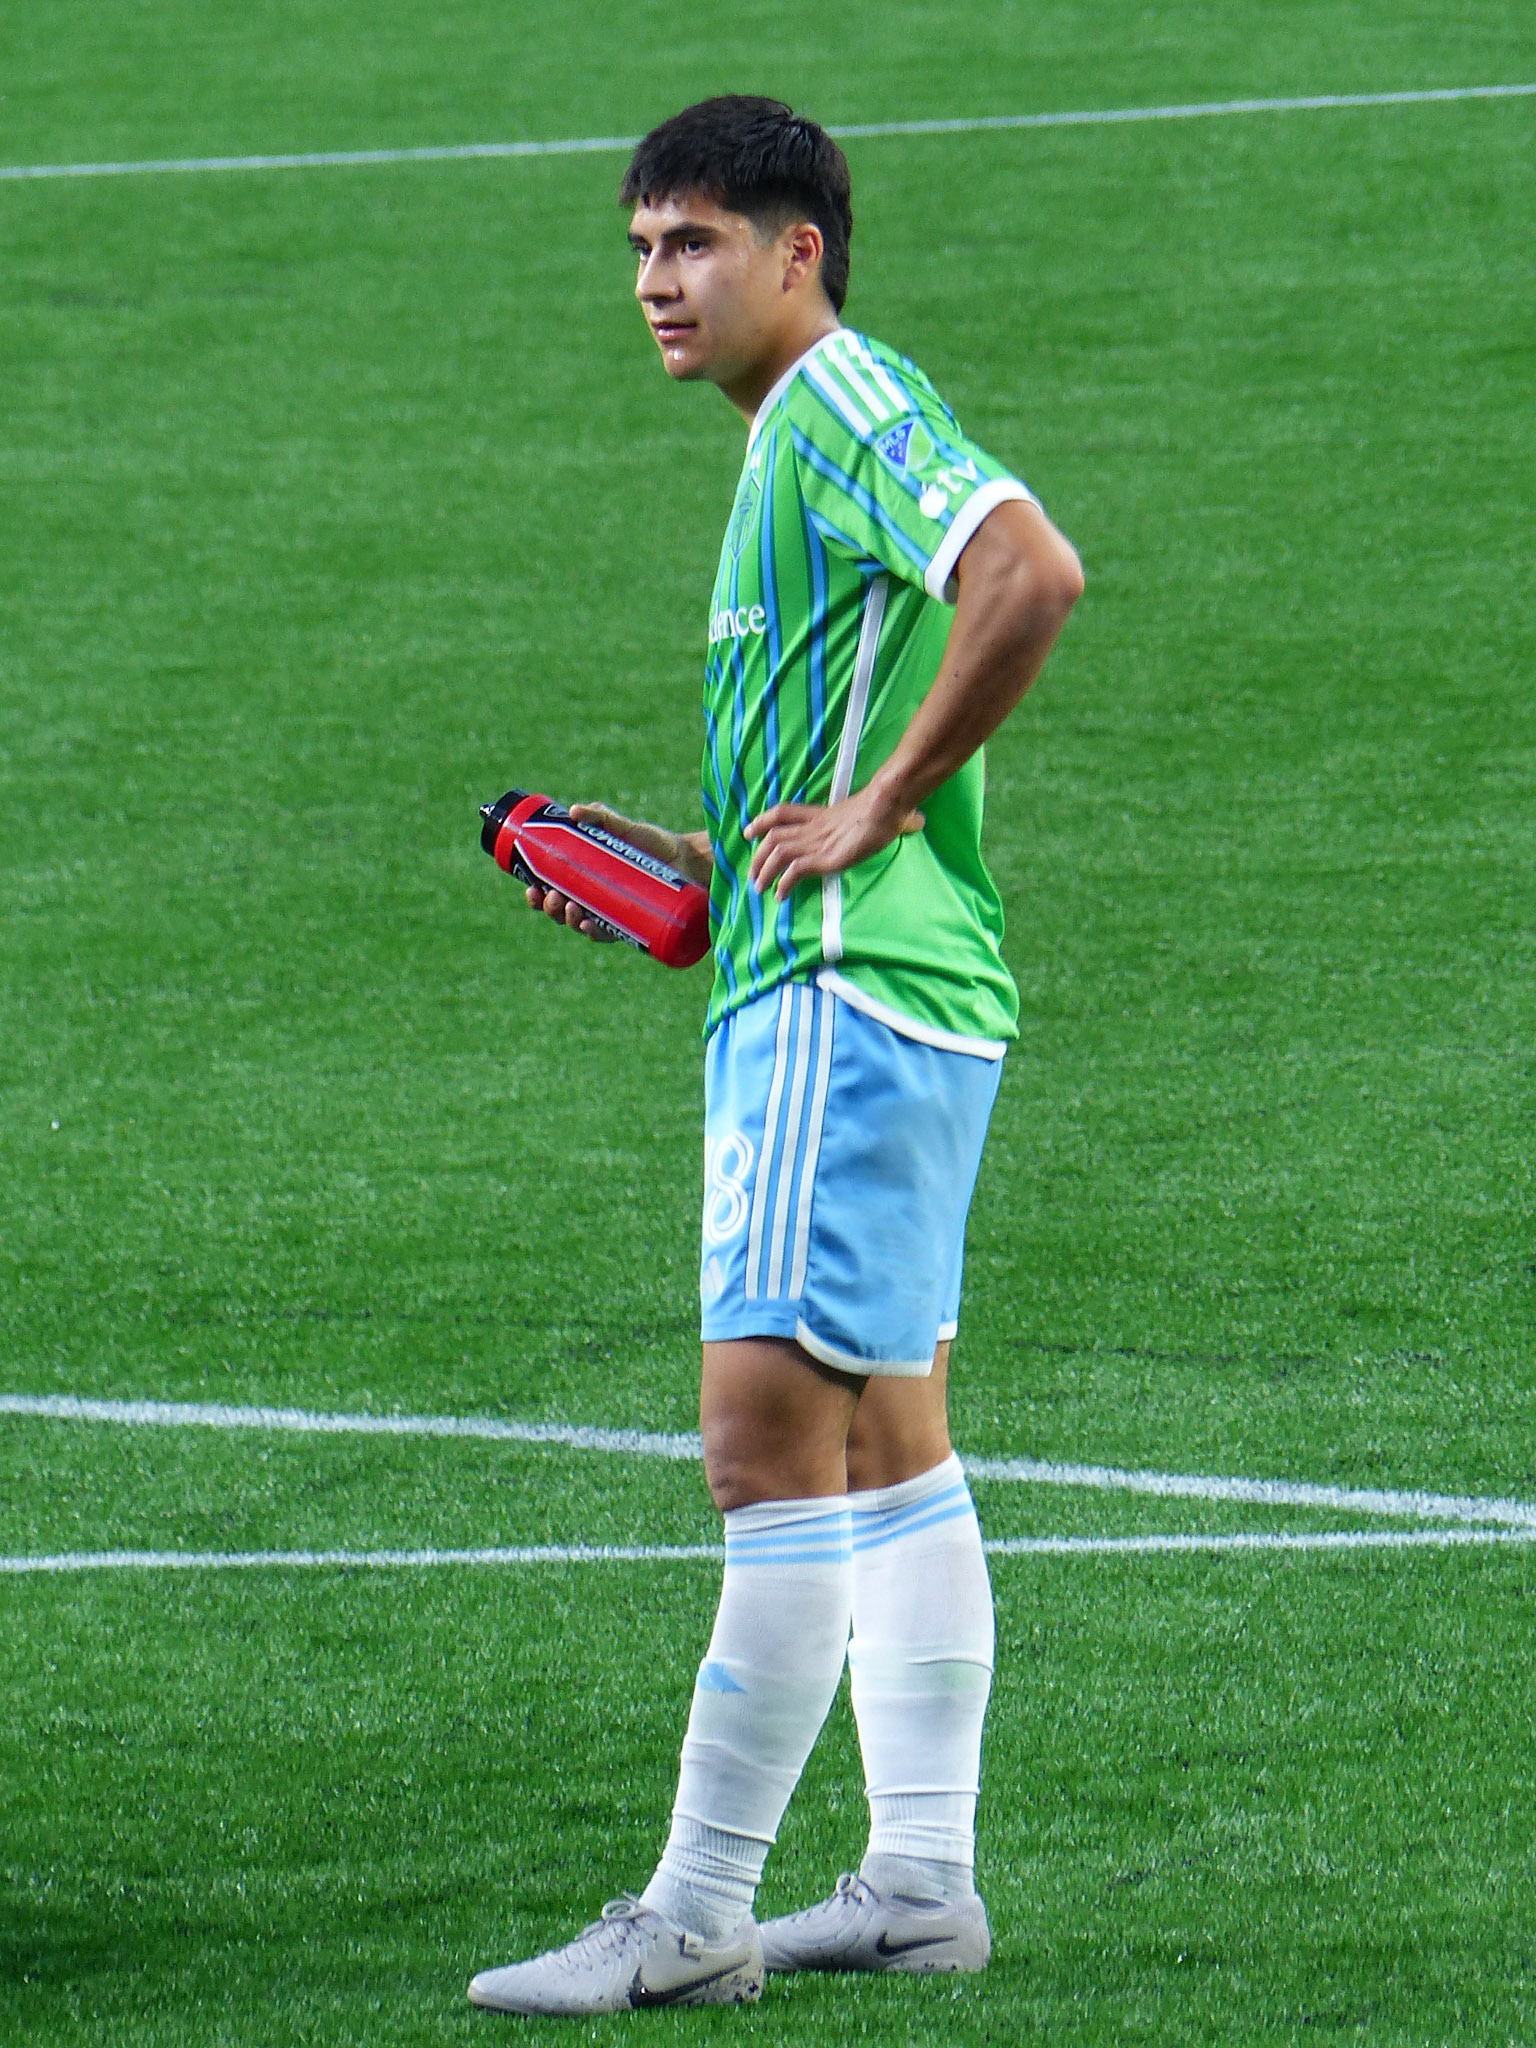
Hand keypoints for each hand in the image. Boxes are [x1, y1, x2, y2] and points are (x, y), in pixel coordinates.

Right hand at [523, 802, 711, 940]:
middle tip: (551, 896)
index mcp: (584, 880)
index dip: (536, 894)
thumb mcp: (622, 827)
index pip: (552, 891)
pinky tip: (587, 925)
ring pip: (579, 924)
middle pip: (560, 911)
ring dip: (567, 920)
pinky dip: (594, 931)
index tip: (529, 887)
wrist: (687, 859)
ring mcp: (611, 914)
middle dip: (549, 908)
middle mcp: (594, 900)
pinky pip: (607, 934)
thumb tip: (572, 811)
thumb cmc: (652, 843)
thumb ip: (600, 816)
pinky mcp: (632, 924)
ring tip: (569, 906)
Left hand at [744, 786, 924, 900]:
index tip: (750, 832)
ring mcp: (817, 843)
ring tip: (759, 888)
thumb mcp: (876, 813)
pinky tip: (780, 895)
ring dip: (763, 871)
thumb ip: (884, 818)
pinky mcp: (824, 858)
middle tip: (751, 874)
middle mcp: (813, 828)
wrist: (885, 806)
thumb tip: (917, 821)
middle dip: (757, 856)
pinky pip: (794, 871)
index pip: (782, 813)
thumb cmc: (886, 809)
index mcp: (820, 815)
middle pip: (772, 836)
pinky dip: (783, 883)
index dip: (762, 822)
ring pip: (776, 853)